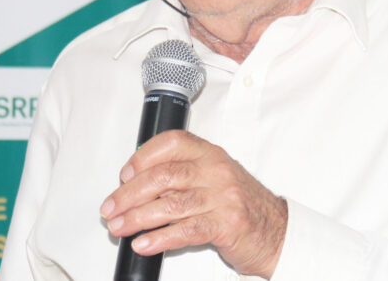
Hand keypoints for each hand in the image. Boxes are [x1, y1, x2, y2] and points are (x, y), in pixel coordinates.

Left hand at [100, 130, 287, 277]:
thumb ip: (181, 174)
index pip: (170, 143)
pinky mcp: (226, 224)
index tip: (124, 176)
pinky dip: (159, 238)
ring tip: (120, 228)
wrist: (276, 230)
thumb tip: (137, 183)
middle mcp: (216, 171)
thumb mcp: (213, 178)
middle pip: (163, 176)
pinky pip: (185, 230)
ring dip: (137, 218)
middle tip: (111, 209)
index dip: (141, 158)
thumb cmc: (240, 205)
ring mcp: (223, 197)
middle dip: (129, 195)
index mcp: (210, 154)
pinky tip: (144, 244)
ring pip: (170, 204)